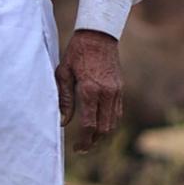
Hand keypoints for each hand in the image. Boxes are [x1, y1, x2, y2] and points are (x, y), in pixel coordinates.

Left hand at [55, 28, 124, 154]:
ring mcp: (116, 91)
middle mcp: (106, 93)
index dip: (84, 140)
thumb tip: (63, 122)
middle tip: (82, 149)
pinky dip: (110, 123)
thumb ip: (64, 99)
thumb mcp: (64, 73)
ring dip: (103, 135)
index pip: (89, 125)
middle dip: (93, 142)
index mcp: (90, 90)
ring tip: (90, 141)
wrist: (98, 35)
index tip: (77, 148)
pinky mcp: (120, 88)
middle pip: (104, 128)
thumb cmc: (76, 53)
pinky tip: (100, 126)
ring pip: (113, 122)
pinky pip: (117, 112)